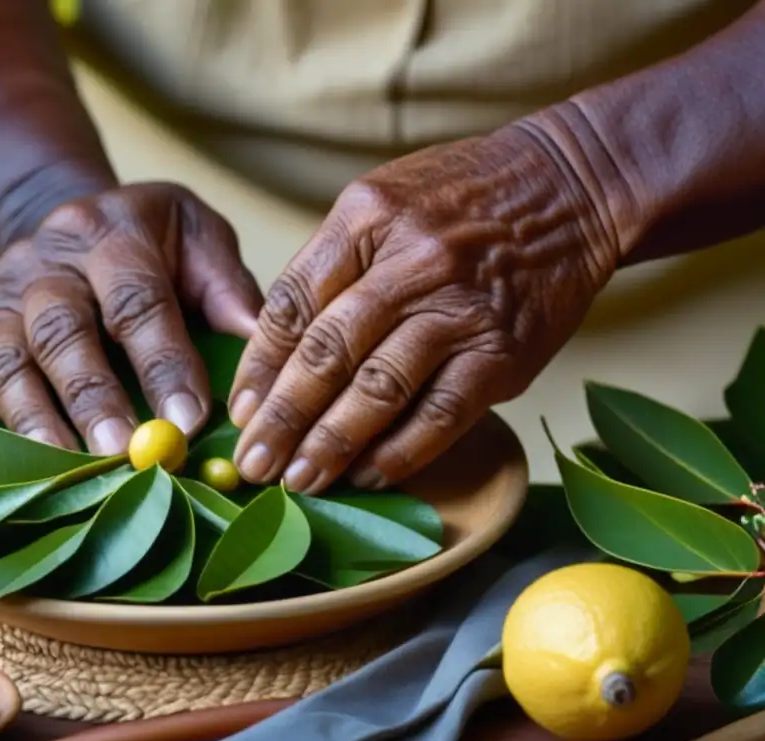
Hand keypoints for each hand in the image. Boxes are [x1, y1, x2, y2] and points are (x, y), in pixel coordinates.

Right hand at [0, 182, 262, 453]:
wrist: (66, 222)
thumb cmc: (150, 244)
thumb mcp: (196, 236)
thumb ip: (228, 286)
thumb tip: (260, 348)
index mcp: (112, 235)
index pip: (138, 299)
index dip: (162, 361)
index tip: (188, 421)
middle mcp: (47, 264)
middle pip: (62, 331)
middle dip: (92, 395)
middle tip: (120, 452)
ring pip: (6, 357)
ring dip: (33, 416)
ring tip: (62, 468)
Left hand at [228, 126, 619, 494]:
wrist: (571, 188)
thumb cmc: (463, 197)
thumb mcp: (382, 201)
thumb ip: (331, 266)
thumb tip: (278, 350)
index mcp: (365, 219)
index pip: (293, 304)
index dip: (259, 366)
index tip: (240, 410)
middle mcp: (410, 262)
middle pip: (327, 353)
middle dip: (282, 418)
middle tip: (254, 462)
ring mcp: (459, 310)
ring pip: (378, 390)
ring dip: (332, 444)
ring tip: (300, 480)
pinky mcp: (503, 352)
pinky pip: (440, 414)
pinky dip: (401, 452)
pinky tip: (368, 474)